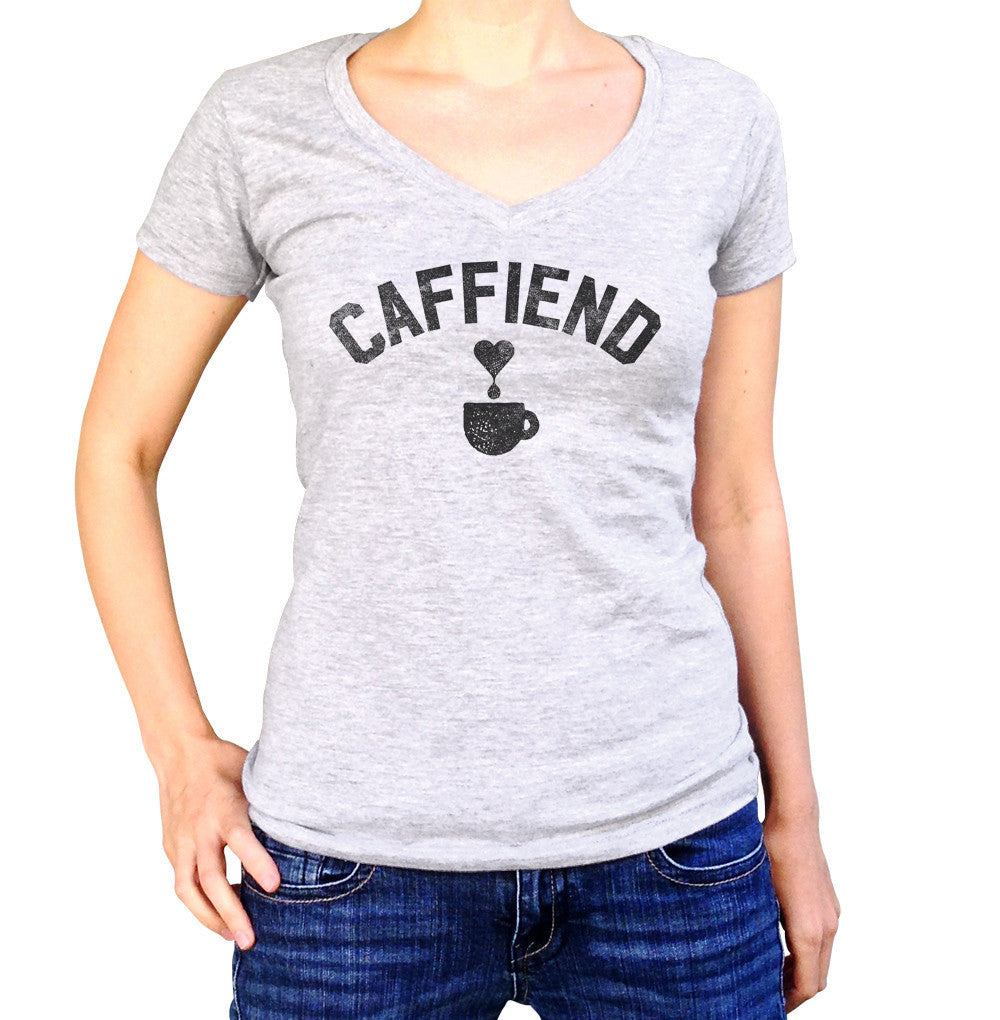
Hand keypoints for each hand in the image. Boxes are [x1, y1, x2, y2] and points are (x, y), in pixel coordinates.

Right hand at [155, 735, 280, 949]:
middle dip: (230, 911)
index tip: (276, 885)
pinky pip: (182, 881)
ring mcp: (181, 840)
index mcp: (224, 806)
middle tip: (250, 938)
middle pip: (210, 877)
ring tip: (233, 936)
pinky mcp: (172, 848)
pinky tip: (220, 911)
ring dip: (210, 917)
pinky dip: (200, 901)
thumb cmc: (224, 762)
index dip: (257, 862)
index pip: (240, 839)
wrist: (179, 753)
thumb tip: (306, 819)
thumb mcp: (251, 774)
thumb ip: (268, 801)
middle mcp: (200, 828)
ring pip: (188, 889)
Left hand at [763, 807, 840, 1011]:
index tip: (770, 1007)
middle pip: (819, 979)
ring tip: (772, 976)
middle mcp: (827, 926)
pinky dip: (807, 954)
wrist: (794, 819)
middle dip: (796, 992)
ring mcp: (831, 913)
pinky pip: (823, 941)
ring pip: (822, 960)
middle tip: (767, 996)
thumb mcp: (757, 891)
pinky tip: (782, 948)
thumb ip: (757, 927)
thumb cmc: (771, 850)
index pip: (808, 986)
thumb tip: (745, 954)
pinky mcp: (829, 902)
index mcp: (809, 930)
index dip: (790, 1002)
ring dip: (802, 973)